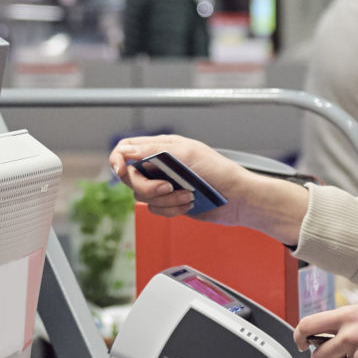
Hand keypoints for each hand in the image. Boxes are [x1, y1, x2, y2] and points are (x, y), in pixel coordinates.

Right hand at [106, 135, 310, 242]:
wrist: (239, 199)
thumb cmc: (219, 171)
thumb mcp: (186, 153)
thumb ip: (154, 150)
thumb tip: (125, 150)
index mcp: (162, 147)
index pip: (126, 149)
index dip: (118, 160)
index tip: (122, 171)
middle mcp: (159, 165)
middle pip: (131, 177)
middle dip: (148, 186)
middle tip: (168, 187)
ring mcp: (164, 185)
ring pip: (142, 197)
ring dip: (165, 200)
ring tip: (187, 196)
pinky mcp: (170, 203)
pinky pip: (156, 210)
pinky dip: (172, 210)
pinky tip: (189, 205)